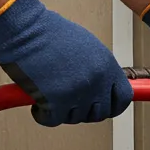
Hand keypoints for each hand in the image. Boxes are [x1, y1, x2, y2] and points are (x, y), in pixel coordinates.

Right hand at [0, 0, 133, 125]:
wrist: (26, 30)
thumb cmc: (50, 33)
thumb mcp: (87, 47)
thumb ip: (98, 68)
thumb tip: (102, 86)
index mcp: (106, 66)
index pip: (122, 98)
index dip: (112, 106)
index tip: (104, 107)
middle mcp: (96, 81)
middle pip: (99, 113)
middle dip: (84, 111)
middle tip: (71, 103)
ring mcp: (78, 93)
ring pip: (75, 118)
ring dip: (62, 112)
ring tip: (51, 97)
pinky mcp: (56, 101)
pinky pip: (52, 120)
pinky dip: (42, 115)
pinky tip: (38, 105)